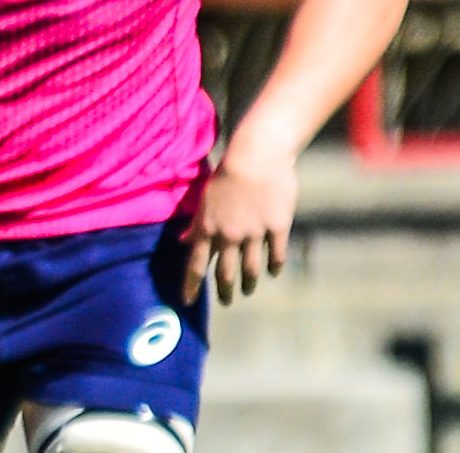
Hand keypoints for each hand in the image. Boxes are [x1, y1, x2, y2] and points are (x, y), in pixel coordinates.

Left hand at [181, 146, 297, 305]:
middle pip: (224, 273)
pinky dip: (273, 267)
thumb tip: (181, 242)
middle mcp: (229, 235)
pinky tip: (272, 272)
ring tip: (248, 289)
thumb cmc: (227, 175)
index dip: (190, 286)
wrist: (256, 157)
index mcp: (208, 228)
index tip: (186, 302)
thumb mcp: (205, 200)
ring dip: (248, 283)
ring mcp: (254, 233)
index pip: (194, 265)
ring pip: (250, 269)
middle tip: (225, 301)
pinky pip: (275, 255)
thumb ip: (195, 225)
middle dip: (223, 291)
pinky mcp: (277, 227)